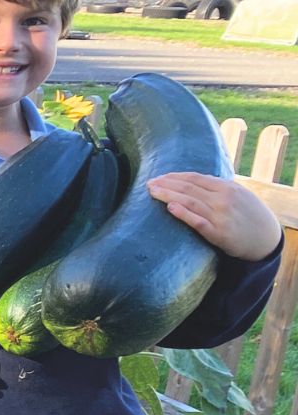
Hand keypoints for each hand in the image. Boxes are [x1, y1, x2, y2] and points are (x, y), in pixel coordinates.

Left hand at [149, 173, 280, 261]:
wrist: (266, 238)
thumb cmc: (247, 215)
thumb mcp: (237, 195)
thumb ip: (216, 187)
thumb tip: (191, 180)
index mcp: (226, 187)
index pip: (194, 178)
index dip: (173, 176)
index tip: (158, 177)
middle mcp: (223, 199)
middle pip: (188, 188)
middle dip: (166, 184)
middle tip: (148, 183)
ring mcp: (221, 216)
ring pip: (190, 201)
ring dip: (168, 195)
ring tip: (152, 192)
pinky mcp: (219, 233)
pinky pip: (198, 222)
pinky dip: (184, 214)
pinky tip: (170, 207)